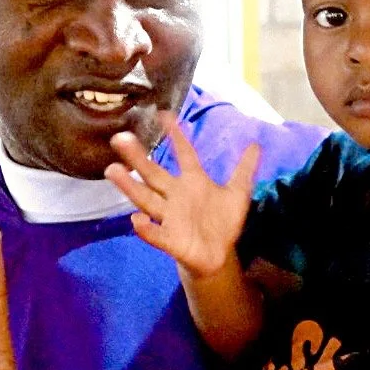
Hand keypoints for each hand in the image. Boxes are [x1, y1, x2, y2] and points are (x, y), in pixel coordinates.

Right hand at [104, 113, 259, 276]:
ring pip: (146, 199)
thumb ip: (244, 169)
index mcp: (192, 181)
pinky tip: (136, 220)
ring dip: (130, 186)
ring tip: (113, 170)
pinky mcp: (170, 240)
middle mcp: (176, 195)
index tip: (164, 114)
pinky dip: (146, 228)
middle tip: (120, 138)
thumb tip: (257, 143)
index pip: (184, 154)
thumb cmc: (223, 222)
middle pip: (153, 173)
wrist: (220, 255)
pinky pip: (155, 234)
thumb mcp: (237, 194)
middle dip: (137, 157)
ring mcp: (170, 217)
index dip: (176, 135)